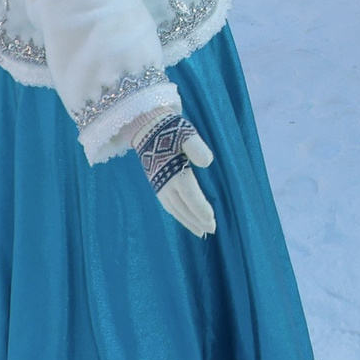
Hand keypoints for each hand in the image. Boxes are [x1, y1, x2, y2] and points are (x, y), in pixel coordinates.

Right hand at [135, 111, 216, 238]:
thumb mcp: (186, 133)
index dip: (201, 209)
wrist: (147, 127)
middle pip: (183, 207)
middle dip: (197, 220)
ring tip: (200, 231)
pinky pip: (168, 205)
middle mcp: (165, 183)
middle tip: (211, 230)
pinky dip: (178, 215)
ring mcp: (159, 186)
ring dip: (187, 221)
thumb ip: (196, 147)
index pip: (190, 196)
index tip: (212, 219)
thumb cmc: (170, 129)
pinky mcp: (156, 185)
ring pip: (175, 209)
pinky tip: (185, 219)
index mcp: (175, 172)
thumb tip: (207, 162)